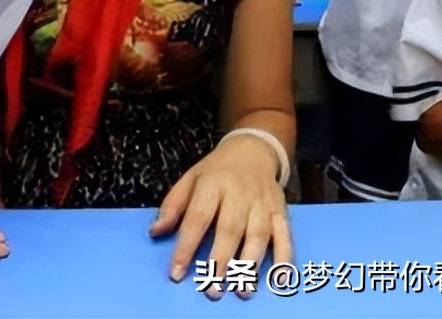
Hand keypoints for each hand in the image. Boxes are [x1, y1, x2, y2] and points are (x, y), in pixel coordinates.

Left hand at [150, 133, 292, 300]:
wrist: (253, 150)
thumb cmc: (216, 171)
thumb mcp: (190, 178)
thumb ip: (173, 205)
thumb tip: (156, 231)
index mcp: (212, 184)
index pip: (197, 218)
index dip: (186, 246)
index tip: (177, 272)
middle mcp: (239, 194)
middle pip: (230, 229)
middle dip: (221, 260)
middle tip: (211, 288)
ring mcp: (262, 204)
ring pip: (258, 235)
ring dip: (250, 265)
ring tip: (241, 290)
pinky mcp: (281, 212)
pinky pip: (285, 236)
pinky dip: (284, 258)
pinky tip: (279, 280)